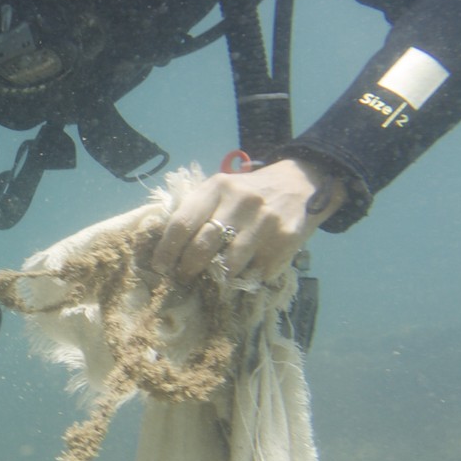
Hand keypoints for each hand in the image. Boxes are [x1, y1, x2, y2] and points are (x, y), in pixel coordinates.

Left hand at [150, 158, 345, 282]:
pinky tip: (248, 270)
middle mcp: (240, 202)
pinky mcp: (286, 239)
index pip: (182, 223)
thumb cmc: (248, 193)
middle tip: (184, 278)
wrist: (300, 183)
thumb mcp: (220, 190)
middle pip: (202, 247)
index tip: (160, 268)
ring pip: (230, 265)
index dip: (167, 250)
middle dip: (188, 269)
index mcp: (217, 188)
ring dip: (219, 277)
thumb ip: (196, 212)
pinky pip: (258, 272)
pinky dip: (249, 277)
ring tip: (216, 277)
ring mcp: (265, 221)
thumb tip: (166, 250)